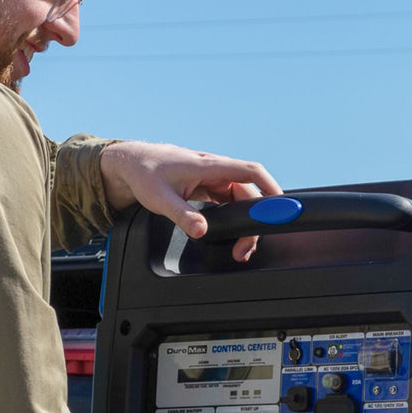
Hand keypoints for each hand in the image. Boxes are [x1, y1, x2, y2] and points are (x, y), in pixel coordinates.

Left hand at [100, 140, 281, 261]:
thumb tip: (202, 231)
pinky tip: (230, 233)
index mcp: (208, 166)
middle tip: (246, 248)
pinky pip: (227, 201)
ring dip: (243, 222)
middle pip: (247, 193)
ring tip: (240, 247)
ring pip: (238, 199)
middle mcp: (214, 170)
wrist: (129, 164)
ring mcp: (211, 178)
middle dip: (253, 220)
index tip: (282, 207)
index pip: (250, 171)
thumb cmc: (143, 174)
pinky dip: (233, 217)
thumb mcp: (160, 199)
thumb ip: (182, 216)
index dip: (270, 187)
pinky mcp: (206, 186)